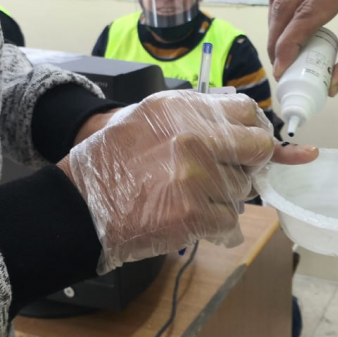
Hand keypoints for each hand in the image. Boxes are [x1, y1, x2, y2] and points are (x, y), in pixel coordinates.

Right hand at [59, 91, 317, 272]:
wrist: (80, 206)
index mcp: (182, 109)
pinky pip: (230, 221)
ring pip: (243, 189)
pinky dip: (216, 227)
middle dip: (250, 165)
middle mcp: (194, 137)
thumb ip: (194, 117)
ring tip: (191, 199)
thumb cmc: (111, 164)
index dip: (253, 130)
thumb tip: (242, 126)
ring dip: (226, 199)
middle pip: (258, 149)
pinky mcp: (195, 213)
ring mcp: (197, 176)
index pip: (246, 111)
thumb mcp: (147, 119)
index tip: (250, 144)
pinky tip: (191, 221)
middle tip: (230, 175)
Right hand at [267, 0, 337, 94]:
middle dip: (278, 37)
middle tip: (279, 67)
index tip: (281, 71)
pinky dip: (287, 10)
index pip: (308, 13)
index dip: (290, 45)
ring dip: (278, 23)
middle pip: (287, 1)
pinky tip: (292, 32)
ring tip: (282, 53)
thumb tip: (332, 85)